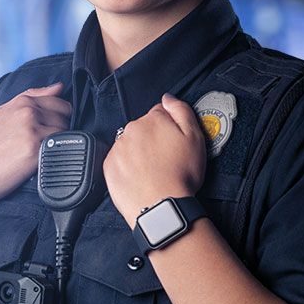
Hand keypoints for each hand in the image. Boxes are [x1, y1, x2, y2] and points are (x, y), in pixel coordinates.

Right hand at [0, 83, 70, 219]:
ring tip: (38, 154)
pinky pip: (60, 148)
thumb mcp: (1, 114)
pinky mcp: (35, 150)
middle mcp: (27, 112)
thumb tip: (60, 86)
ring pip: (65, 133)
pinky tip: (39, 162)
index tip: (46, 131)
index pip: (59, 102)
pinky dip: (55, 155)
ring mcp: (32, 129)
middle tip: (41, 145)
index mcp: (21, 101)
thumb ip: (31, 97)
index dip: (58, 118)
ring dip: (58, 144)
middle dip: (59, 130)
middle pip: (65, 118)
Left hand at [104, 93, 205, 226]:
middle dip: (153, 140)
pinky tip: (141, 178)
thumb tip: (168, 98)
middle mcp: (130, 130)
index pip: (159, 114)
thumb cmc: (181, 174)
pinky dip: (127, 167)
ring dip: (139, 153)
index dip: (169, 128)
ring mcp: (117, 148)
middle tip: (166, 160)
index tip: (174, 143)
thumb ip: (181, 110)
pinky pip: (119, 161)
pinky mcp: (109, 167)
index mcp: (151, 120)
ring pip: (130, 145)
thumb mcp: (195, 137)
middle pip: (143, 129)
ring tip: (153, 172)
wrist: (161, 206)